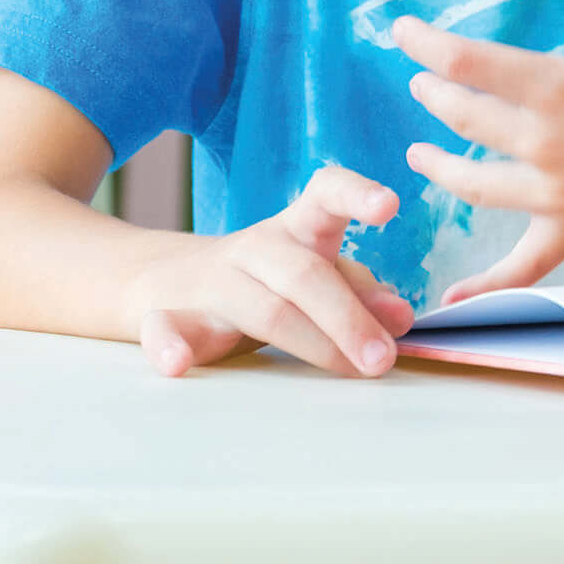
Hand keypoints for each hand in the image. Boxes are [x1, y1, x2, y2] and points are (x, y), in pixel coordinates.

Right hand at [125, 165, 415, 378]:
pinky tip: (177, 364)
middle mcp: (255, 248)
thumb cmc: (268, 282)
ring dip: (312, 342)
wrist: (166, 284)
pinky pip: (164, 329)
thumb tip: (399, 318)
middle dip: (350, 317)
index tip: (389, 206)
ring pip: (262, 309)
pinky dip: (168, 346)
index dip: (357, 194)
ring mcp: (211, 284)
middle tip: (385, 357)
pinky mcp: (170, 319)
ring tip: (355, 369)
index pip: (326, 195)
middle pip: (305, 274)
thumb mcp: (319, 276)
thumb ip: (360, 292)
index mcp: (296, 228)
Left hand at [398, 0, 563, 297]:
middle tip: (422, 82)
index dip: (424, 44)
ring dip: (439, 167)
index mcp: (554, 87)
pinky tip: (450, 298)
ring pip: (474, 184)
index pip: (465, 62)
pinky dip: (484, 284)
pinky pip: (521, 265)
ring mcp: (554, 193)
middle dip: (434, 96)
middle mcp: (543, 143)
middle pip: (462, 119)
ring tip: (420, 156)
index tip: (402, 32)